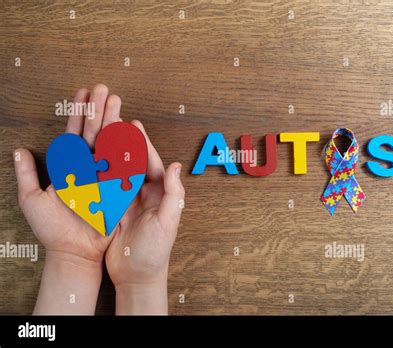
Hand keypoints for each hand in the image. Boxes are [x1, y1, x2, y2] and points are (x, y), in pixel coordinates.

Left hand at [14, 84, 122, 313]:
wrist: (74, 252)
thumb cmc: (53, 230)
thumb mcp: (33, 201)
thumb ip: (27, 175)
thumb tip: (18, 150)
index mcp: (69, 166)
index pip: (73, 133)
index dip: (78, 112)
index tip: (83, 92)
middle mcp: (88, 167)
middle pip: (94, 133)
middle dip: (99, 110)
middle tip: (106, 89)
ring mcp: (104, 176)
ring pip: (109, 143)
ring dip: (113, 122)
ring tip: (118, 102)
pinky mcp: (117, 187)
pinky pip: (123, 165)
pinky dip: (127, 147)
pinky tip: (131, 130)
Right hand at [105, 121, 184, 314]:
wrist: (136, 276)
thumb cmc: (156, 252)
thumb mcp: (168, 222)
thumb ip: (174, 194)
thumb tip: (175, 166)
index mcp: (160, 194)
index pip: (152, 163)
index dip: (143, 144)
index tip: (134, 124)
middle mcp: (144, 195)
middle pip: (133, 163)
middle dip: (125, 142)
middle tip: (115, 120)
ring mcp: (128, 202)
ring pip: (118, 171)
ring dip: (110, 154)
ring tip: (101, 133)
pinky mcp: (113, 210)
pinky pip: (106, 187)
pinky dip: (99, 173)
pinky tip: (90, 159)